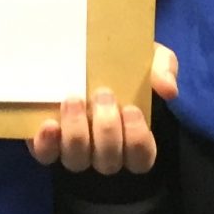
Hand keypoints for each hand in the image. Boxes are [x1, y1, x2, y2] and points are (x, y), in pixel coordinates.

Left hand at [30, 44, 178, 173]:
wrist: (82, 51)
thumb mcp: (148, 59)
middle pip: (108, 162)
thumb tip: (167, 88)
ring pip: (77, 161)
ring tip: (73, 100)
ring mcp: (74, 150)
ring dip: (77, 134)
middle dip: (106, 130)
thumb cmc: (122, 64)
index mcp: (132, 138)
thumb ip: (163, 68)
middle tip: (102, 94)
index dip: (136, 140)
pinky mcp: (47, 142)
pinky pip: (46, 155)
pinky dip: (47, 144)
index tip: (131, 109)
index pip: (141, 158)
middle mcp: (103, 151)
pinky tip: (50, 124)